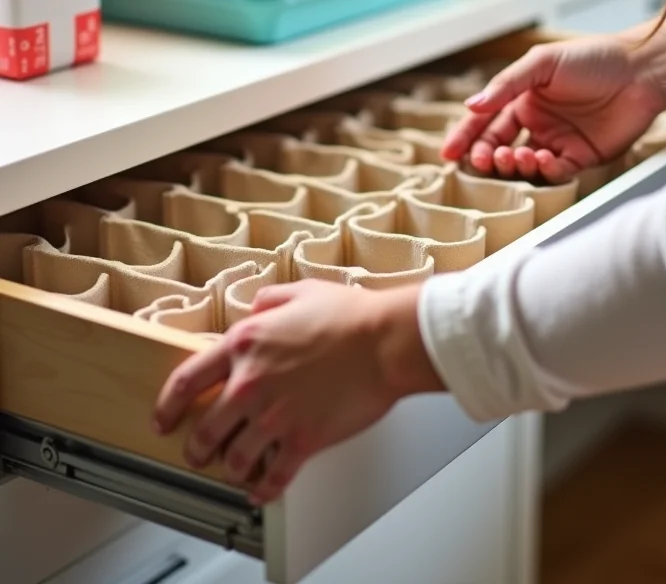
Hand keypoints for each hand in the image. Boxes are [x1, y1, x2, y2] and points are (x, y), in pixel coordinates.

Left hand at [152, 280, 441, 502]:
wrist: (384, 341)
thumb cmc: (350, 316)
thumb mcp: (299, 291)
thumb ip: (267, 301)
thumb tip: (254, 310)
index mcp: (245, 345)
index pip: (187, 382)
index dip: (168, 405)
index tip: (164, 418)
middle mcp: (251, 384)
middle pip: (205, 430)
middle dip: (196, 447)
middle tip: (197, 453)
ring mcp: (275, 416)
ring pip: (234, 459)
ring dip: (231, 468)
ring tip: (234, 470)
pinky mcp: (303, 440)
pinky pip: (274, 478)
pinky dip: (264, 489)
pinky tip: (262, 490)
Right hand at [441, 34, 665, 183]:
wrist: (643, 71)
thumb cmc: (593, 58)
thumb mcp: (543, 63)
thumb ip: (506, 85)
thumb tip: (470, 106)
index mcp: (523, 100)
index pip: (486, 123)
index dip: (465, 138)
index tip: (449, 154)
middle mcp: (538, 123)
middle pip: (499, 147)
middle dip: (487, 156)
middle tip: (485, 159)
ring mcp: (558, 141)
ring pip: (523, 164)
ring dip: (513, 164)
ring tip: (516, 155)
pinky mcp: (581, 157)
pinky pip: (554, 172)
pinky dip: (543, 170)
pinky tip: (542, 158)